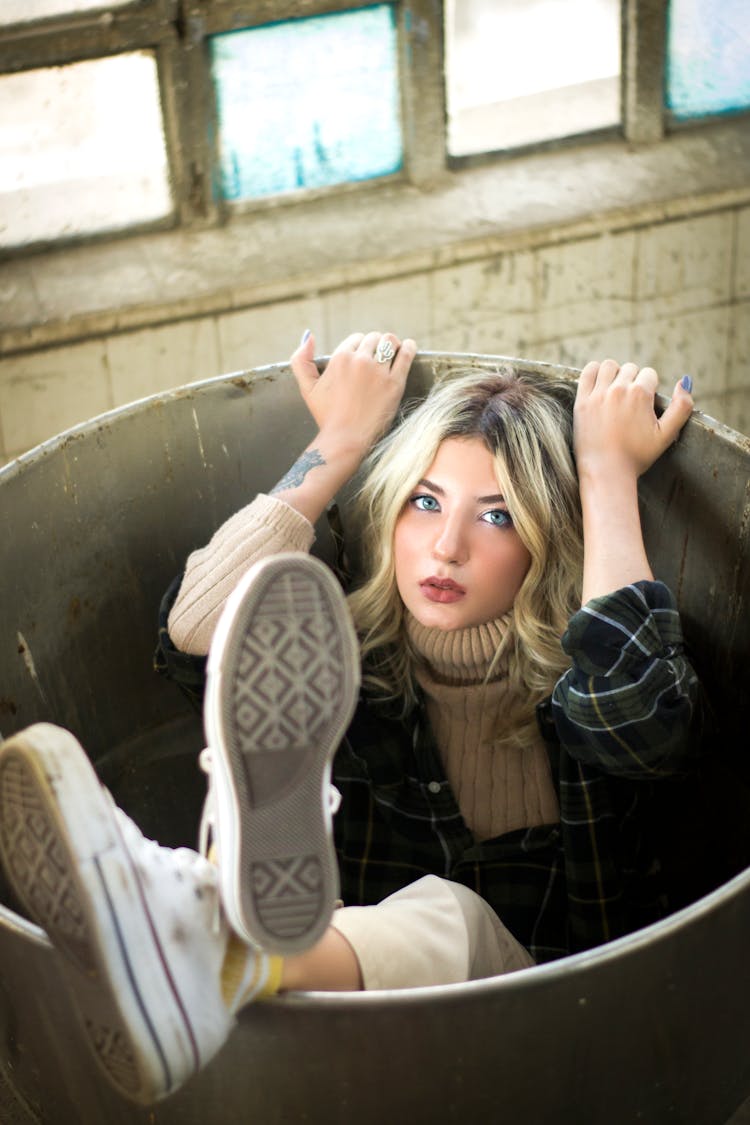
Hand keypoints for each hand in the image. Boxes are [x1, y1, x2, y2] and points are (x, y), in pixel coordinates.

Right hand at [290, 330, 416, 459]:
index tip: (365, 356)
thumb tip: (309, 335)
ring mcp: (378, 371)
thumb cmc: (327, 416)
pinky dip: (409, 347)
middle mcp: (359, 360)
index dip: (361, 346)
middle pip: (374, 338)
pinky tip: (409, 347)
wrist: (345, 439)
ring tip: (395, 351)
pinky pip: (406, 355)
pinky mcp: (395, 383)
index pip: (357, 338)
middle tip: (380, 356)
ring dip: (393, 344)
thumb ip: (301, 360)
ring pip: (390, 342)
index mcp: (340, 358)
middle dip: (377, 345)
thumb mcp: (307, 388)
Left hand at [574, 359, 693, 481]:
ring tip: (616, 389)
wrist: (606, 472)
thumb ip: (682, 407)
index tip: (645, 404)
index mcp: (641, 394)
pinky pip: (587, 372)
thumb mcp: (667, 435)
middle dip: (633, 381)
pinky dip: (594, 371)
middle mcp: (619, 389)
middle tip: (631, 402)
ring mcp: (598, 394)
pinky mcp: (582, 401)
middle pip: (630, 369)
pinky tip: (599, 382)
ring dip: (615, 373)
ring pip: (609, 366)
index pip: (649, 374)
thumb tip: (685, 381)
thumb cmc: (637, 456)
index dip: (650, 388)